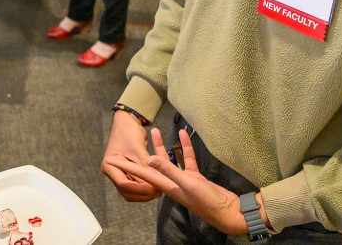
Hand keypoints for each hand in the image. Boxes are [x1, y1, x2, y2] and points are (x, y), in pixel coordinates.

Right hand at [101, 111, 161, 201]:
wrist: (128, 120)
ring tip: (159, 189)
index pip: (124, 184)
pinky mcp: (128, 171)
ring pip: (132, 190)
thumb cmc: (129, 131)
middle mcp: (113, 172)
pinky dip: (146, 185)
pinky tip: (157, 184)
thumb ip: (146, 166)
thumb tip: (158, 182)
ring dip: (145, 191)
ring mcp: (120, 172)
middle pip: (127, 191)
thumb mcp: (138, 149)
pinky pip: (137, 183)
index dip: (139, 189)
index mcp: (109, 166)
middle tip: (158, 192)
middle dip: (142, 194)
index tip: (153, 188)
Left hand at [110, 128, 252, 234]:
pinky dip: (183, 148)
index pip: (142, 173)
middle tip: (130, 141)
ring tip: (154, 130)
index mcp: (167, 186)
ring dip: (162, 146)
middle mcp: (172, 183)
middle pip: (152, 165)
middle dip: (141, 152)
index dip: (127, 166)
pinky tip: (182, 135)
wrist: (228, 211)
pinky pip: (187, 159)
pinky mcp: (196, 177)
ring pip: (169, 160)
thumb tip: (150, 160)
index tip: (113, 159)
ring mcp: (184, 180)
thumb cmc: (207, 201)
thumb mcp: (187, 184)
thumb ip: (169, 171)